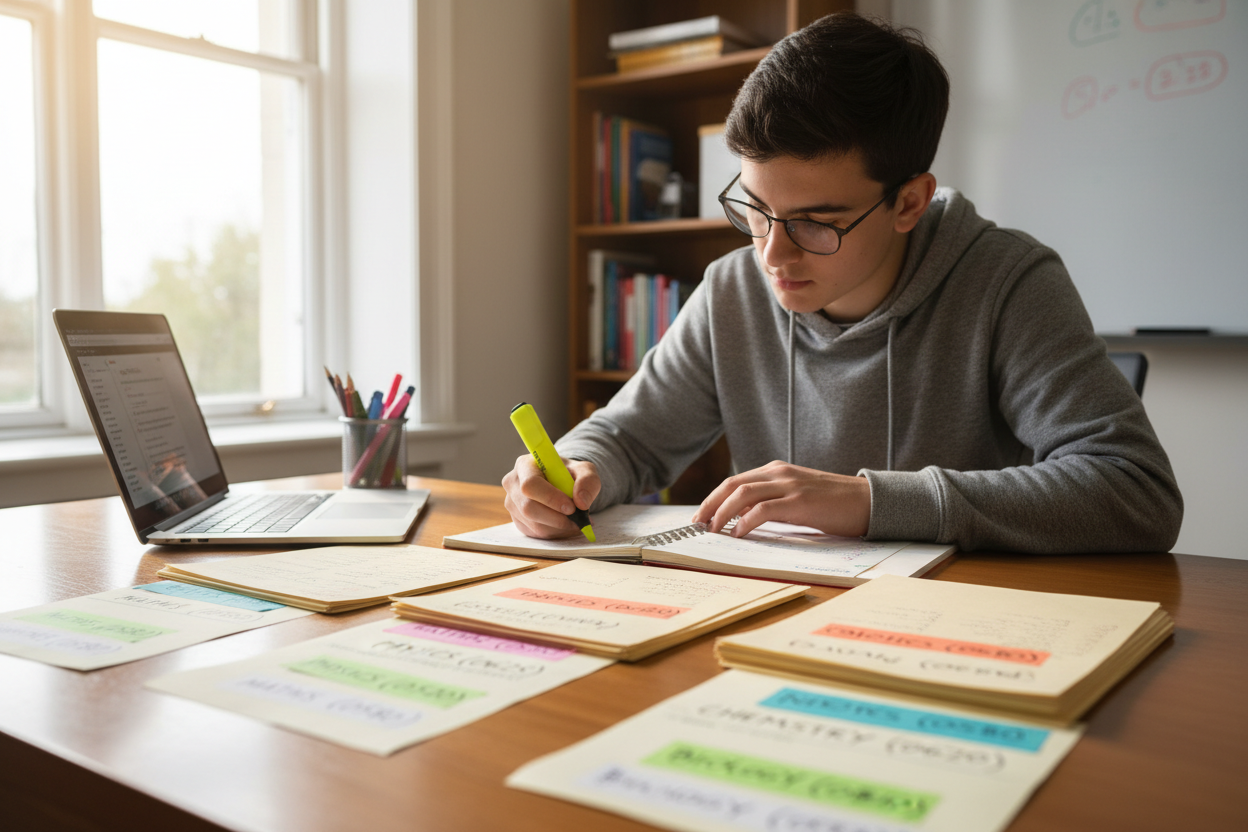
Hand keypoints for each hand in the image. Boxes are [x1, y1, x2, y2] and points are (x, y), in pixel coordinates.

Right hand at [502, 455, 600, 538]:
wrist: (561, 483)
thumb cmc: (569, 474)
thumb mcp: (584, 470)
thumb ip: (588, 481)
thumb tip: (581, 502)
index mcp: (524, 465)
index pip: (531, 484)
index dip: (550, 498)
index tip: (572, 507)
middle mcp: (513, 484)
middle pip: (528, 508)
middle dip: (556, 518)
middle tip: (577, 519)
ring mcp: (512, 504)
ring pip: (533, 524)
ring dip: (559, 527)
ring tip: (576, 522)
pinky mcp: (518, 520)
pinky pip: (536, 533)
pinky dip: (555, 533)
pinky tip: (566, 525)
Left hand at [691, 461, 870, 538]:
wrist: (868, 501)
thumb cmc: (833, 504)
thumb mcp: (796, 498)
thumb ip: (770, 503)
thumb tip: (741, 519)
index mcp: (777, 471)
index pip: (735, 481)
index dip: (713, 498)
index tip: (700, 517)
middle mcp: (780, 473)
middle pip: (732, 484)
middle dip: (710, 504)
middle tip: (697, 525)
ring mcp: (790, 485)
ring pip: (743, 494)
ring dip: (722, 513)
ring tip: (712, 530)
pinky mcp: (800, 501)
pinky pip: (763, 509)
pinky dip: (746, 521)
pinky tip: (738, 533)